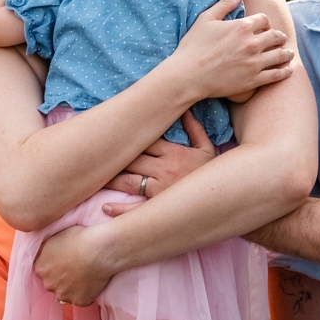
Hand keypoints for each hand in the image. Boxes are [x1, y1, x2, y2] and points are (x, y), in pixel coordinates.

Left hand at [31, 224, 112, 306]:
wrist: (98, 250)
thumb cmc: (78, 239)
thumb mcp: (54, 238)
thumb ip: (45, 250)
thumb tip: (44, 254)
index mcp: (41, 268)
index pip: (43, 271)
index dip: (54, 267)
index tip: (63, 262)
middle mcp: (49, 284)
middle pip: (53, 284)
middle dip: (61, 279)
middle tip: (75, 268)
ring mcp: (64, 295)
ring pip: (66, 294)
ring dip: (73, 288)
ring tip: (86, 276)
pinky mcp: (79, 301)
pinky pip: (82, 299)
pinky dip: (87, 294)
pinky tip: (94, 282)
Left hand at [100, 109, 215, 211]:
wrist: (226, 197)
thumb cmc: (212, 173)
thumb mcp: (206, 148)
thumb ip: (194, 128)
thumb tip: (183, 109)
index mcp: (173, 152)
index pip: (144, 140)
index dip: (127, 136)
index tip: (111, 132)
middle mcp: (164, 168)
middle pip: (132, 159)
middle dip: (113, 156)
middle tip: (93, 153)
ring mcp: (160, 188)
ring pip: (129, 180)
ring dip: (110, 178)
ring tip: (93, 176)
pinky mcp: (159, 205)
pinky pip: (136, 209)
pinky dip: (119, 209)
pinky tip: (105, 208)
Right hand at [171, 0, 293, 101]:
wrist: (188, 76)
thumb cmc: (193, 46)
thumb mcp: (205, 19)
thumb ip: (224, 4)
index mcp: (241, 27)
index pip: (264, 19)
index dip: (265, 22)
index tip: (264, 26)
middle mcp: (252, 43)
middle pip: (275, 36)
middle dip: (278, 37)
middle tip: (280, 39)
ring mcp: (254, 63)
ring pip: (280, 55)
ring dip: (286, 53)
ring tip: (288, 54)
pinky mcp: (253, 80)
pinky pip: (277, 75)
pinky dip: (285, 71)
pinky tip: (288, 69)